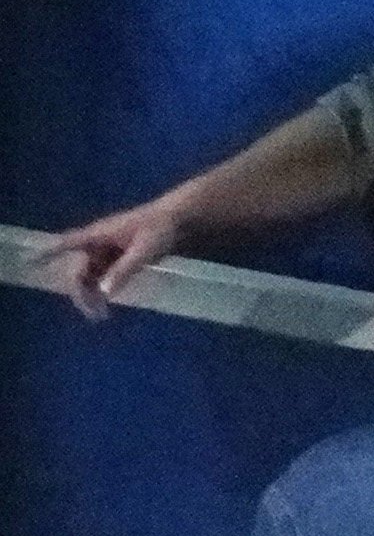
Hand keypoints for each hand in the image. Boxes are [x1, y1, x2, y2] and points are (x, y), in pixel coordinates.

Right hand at [40, 198, 185, 320]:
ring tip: (100, 314)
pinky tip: (108, 304)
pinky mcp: (120, 259)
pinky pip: (104, 276)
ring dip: (92, 294)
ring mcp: (109, 252)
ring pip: (91, 276)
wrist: (181, 220)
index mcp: (99, 234)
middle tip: (94, 314)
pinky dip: (103, 289)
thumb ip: (125, 269)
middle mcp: (99, 243)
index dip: (47, 254)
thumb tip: (105, 292)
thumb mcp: (145, 249)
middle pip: (79, 270)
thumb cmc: (161, 229)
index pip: (66, 244)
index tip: (30, 263)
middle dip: (80, 292)